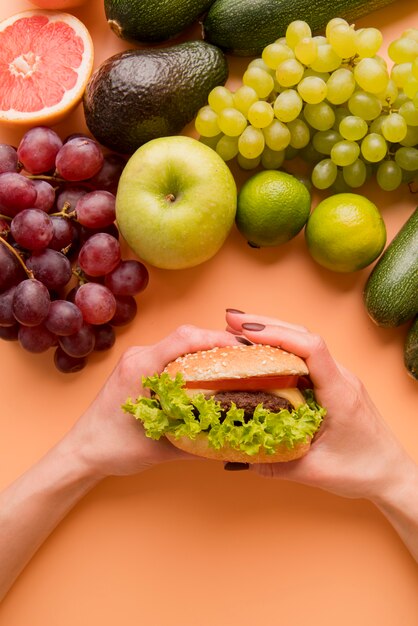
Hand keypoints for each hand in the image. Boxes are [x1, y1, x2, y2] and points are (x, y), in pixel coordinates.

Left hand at [63, 324, 235, 479]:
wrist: (82, 451)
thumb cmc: (113, 449)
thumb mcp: (162, 449)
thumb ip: (199, 440)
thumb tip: (236, 436)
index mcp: (141, 368)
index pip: (185, 339)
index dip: (217, 339)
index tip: (243, 348)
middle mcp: (138, 356)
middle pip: (186, 336)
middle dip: (219, 343)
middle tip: (247, 356)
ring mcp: (137, 358)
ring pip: (180, 342)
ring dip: (206, 349)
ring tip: (234, 362)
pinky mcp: (138, 365)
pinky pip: (171, 352)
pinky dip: (193, 358)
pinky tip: (208, 371)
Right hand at [225, 311, 412, 500]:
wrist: (391, 474)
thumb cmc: (362, 470)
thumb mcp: (314, 472)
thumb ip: (275, 464)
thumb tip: (237, 456)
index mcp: (339, 393)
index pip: (311, 349)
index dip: (279, 335)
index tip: (248, 332)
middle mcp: (341, 378)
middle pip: (304, 337)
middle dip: (266, 325)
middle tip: (232, 320)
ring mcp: (339, 378)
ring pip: (305, 343)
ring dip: (273, 332)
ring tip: (239, 329)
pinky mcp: (334, 384)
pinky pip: (306, 358)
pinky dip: (281, 348)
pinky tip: (262, 351)